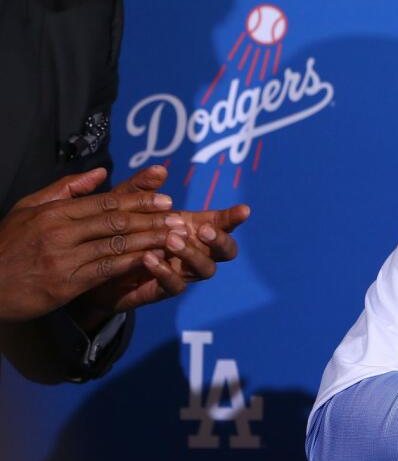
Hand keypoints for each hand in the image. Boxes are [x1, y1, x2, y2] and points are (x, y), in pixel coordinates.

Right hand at [0, 167, 186, 323]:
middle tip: (178, 217)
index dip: (139, 201)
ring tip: (175, 238)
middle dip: (152, 219)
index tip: (165, 199)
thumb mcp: (28, 209)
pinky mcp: (65, 284)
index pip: (105, 202)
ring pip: (116, 245)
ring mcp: (63, 258)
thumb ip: (65, 189)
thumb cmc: (7, 245)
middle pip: (116, 221)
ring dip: (150, 240)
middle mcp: (59, 232)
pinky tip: (153, 260)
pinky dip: (132, 263)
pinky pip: (106, 270)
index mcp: (53, 212)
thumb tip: (101, 172)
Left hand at [71, 166, 249, 322]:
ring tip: (171, 240)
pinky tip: (149, 259)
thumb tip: (160, 170)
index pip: (220, 222)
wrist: (90, 269)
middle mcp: (192, 251)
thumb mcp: (123, 205)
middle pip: (226, 250)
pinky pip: (176, 286)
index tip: (243, 210)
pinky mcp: (161, 290)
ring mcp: (180, 271)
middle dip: (220, 239)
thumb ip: (141, 188)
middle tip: (204, 229)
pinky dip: (165, 272)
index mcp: (190, 228)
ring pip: (206, 269)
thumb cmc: (114, 233)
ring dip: (193, 254)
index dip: (233, 217)